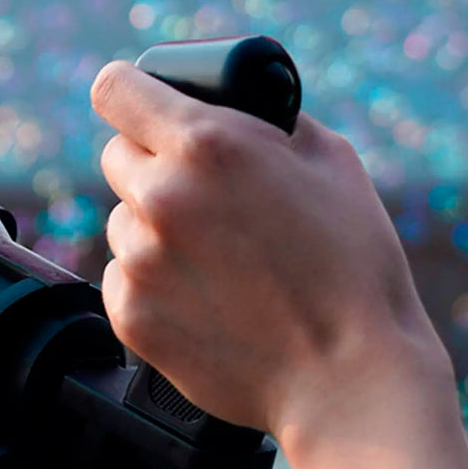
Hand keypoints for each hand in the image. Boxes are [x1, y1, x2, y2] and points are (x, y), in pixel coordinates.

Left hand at [89, 60, 448, 439]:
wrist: (352, 380)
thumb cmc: (352, 267)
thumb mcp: (329, 159)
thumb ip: (266, 120)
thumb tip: (231, 106)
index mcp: (204, 143)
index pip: (114, 88)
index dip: (128, 92)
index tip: (138, 104)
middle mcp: (159, 194)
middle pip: (116, 154)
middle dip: (151, 163)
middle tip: (200, 192)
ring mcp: (138, 257)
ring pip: (122, 218)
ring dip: (152, 226)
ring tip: (216, 256)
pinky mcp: (129, 311)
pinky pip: (122, 274)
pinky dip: (152, 280)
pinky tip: (206, 295)